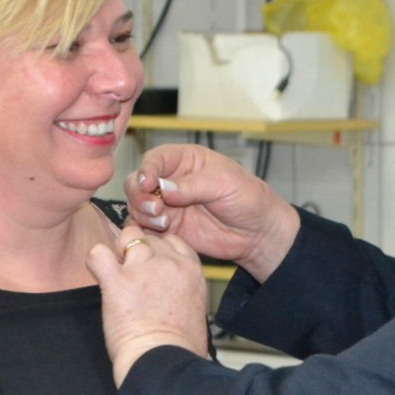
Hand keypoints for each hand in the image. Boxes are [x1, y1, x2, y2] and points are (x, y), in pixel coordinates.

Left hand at [87, 226, 211, 384]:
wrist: (164, 362)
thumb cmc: (180, 347)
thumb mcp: (196, 308)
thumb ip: (182, 286)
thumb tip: (166, 285)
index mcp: (191, 270)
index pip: (172, 241)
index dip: (158, 251)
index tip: (150, 266)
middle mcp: (169, 263)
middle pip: (149, 238)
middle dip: (138, 253)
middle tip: (131, 277)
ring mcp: (143, 268)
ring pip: (126, 236)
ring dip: (118, 252)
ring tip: (116, 275)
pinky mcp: (117, 281)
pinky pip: (98, 253)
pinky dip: (95, 261)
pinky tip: (101, 276)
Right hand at [125, 144, 300, 281]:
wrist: (258, 233)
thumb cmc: (248, 199)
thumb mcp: (225, 184)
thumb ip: (193, 185)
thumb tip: (162, 187)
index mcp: (185, 160)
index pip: (154, 159)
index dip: (146, 170)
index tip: (149, 184)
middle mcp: (171, 180)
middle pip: (137, 182)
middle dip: (139, 195)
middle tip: (156, 209)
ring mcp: (168, 206)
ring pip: (137, 206)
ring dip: (142, 214)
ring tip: (164, 223)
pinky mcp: (169, 229)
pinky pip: (145, 229)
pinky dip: (145, 232)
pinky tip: (161, 234)